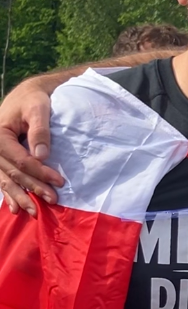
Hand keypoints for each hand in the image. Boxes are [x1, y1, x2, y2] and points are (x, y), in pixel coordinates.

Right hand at [0, 80, 63, 216]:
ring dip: (20, 197)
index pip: (20, 160)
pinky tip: (15, 209)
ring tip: (33, 212)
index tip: (59, 181)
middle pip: (13, 173)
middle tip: (53, 200)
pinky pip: (1, 179)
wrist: (25, 96)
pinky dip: (8, 194)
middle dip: (33, 188)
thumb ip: (40, 130)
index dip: (40, 172)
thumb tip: (42, 156)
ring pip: (5, 180)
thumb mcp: (38, 108)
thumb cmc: (33, 100)